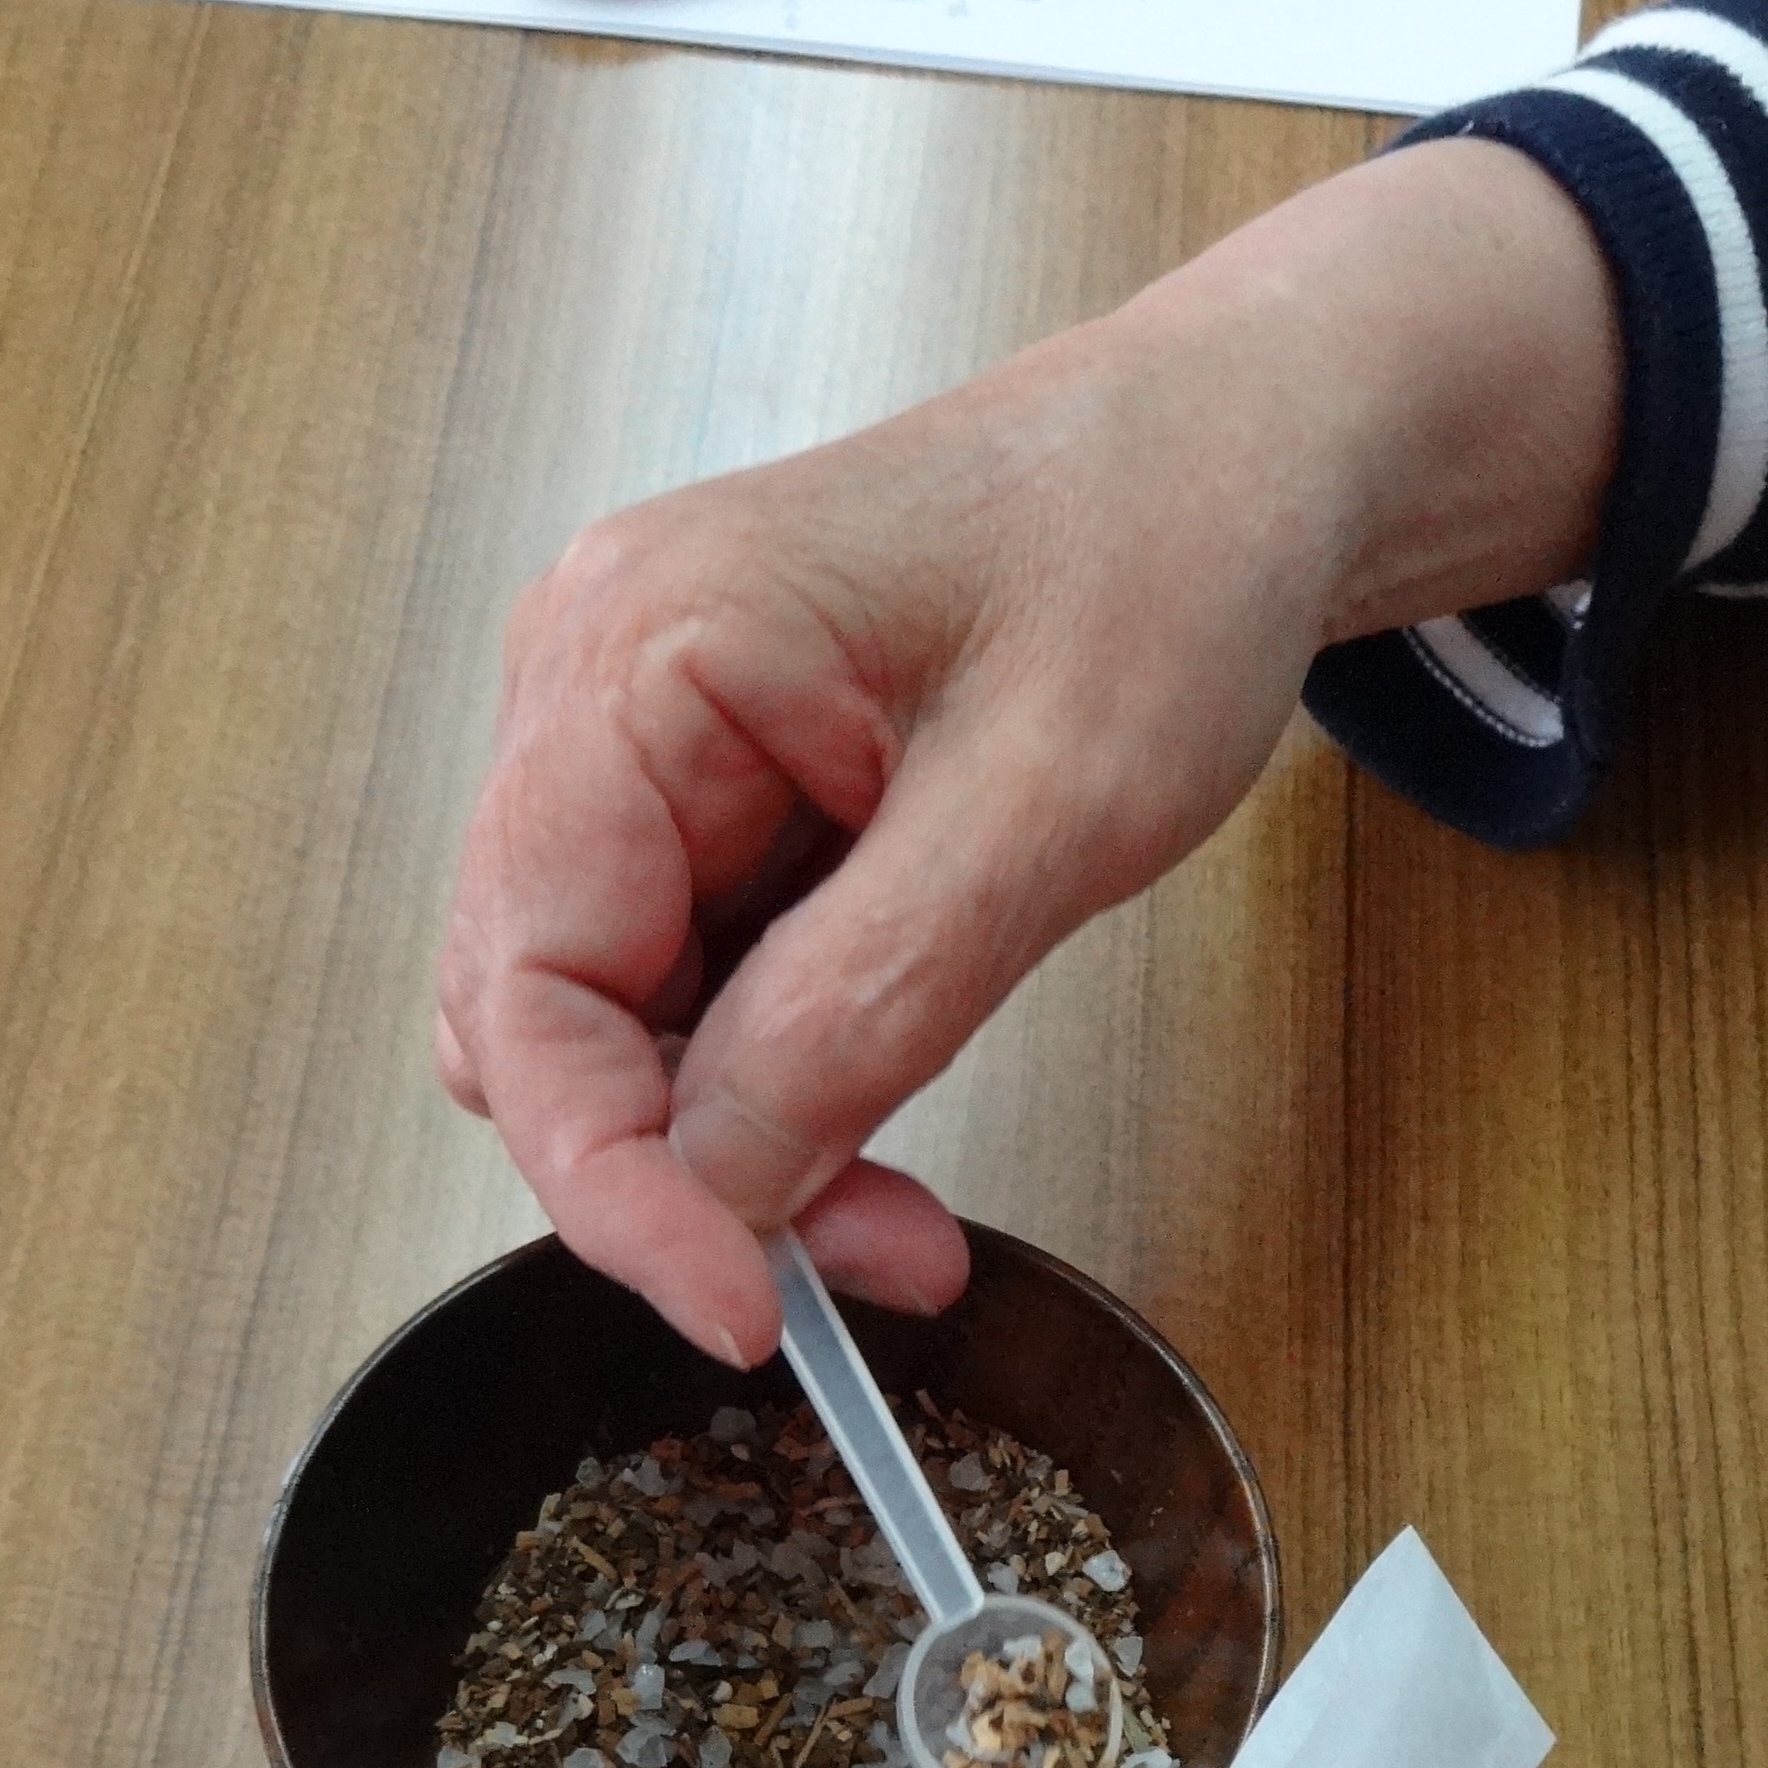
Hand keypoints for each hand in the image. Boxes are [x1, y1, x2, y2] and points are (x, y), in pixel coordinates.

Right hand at [433, 143, 1619, 1363]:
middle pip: (548, 1020)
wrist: (1235, 454)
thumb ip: (868, 1003)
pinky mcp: (715, 798)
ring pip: (619, 1030)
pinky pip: (697, 993)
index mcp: (640, 646)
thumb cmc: (1160, 546)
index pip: (532, 979)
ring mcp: (648, 745)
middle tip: (879, 1261)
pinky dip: (780, 1092)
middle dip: (691, 1176)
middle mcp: (599, 689)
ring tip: (910, 1206)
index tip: (743, 1312)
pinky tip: (884, 1120)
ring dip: (741, 1152)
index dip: (611, 1179)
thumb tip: (725, 1184)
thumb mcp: (1050, 804)